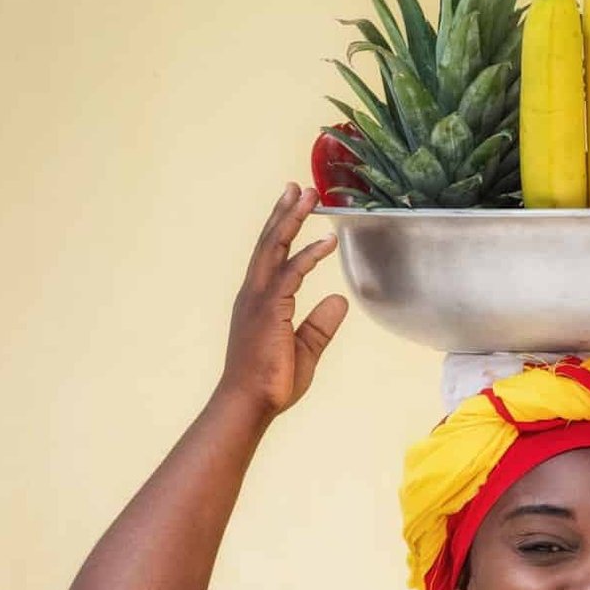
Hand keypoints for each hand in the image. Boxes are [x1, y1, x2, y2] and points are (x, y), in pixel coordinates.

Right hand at [219, 184, 347, 417]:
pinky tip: (327, 241)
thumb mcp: (305, 349)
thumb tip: (340, 300)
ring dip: (292, 220)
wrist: (249, 404)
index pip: (271, 256)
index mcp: (259, 301)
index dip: (281, 229)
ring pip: (275, 249)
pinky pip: (291, 275)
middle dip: (284, 212)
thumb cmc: (270, 383)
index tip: (293, 205)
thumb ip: (321, 324)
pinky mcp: (270, 311)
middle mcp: (254, 294)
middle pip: (269, 243)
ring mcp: (259, 300)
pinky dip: (309, 256)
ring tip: (308, 195)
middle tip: (298, 186)